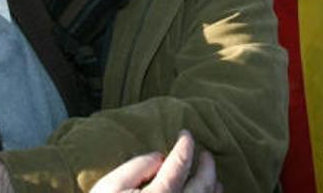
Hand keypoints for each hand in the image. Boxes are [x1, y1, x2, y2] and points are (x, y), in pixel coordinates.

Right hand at [91, 130, 221, 192]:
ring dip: (213, 187)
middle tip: (206, 154)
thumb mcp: (109, 187)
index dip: (186, 145)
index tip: (186, 134)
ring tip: (212, 177)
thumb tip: (159, 157)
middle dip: (207, 166)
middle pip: (203, 185)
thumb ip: (135, 168)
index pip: (180, 164)